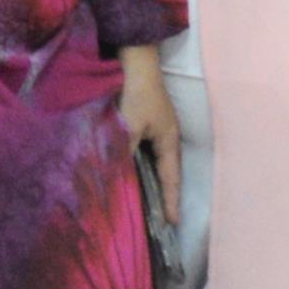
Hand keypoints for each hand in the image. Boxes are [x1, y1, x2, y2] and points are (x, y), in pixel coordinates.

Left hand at [118, 45, 179, 222]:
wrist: (135, 63)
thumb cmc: (137, 96)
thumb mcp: (129, 128)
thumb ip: (123, 154)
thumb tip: (116, 181)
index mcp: (169, 140)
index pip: (171, 178)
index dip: (170, 201)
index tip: (172, 224)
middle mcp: (165, 137)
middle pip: (166, 172)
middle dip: (164, 194)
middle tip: (160, 219)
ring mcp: (155, 129)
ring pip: (153, 162)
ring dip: (150, 180)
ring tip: (145, 202)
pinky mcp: (143, 122)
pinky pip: (143, 152)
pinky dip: (138, 166)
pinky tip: (129, 172)